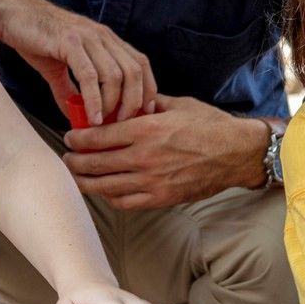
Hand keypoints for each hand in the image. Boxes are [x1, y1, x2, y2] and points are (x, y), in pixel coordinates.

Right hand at [0, 0, 156, 124]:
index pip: (140, 63)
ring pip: (115, 75)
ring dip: (114, 104)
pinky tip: (92, 117)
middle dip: (134, 102)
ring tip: (106, 125)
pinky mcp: (69, 42)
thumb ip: (71, 91)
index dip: (147, 89)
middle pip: (134, 72)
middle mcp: (102, 36)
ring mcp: (87, 37)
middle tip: (123, 125)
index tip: (143, 114)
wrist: (10, 13)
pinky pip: (89, 75)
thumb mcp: (58, 68)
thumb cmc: (36, 37)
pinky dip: (94, 99)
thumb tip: (78, 119)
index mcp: (105, 39)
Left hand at [62, 96, 267, 210]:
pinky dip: (110, 197)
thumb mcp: (178, 104)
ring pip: (105, 186)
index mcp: (146, 129)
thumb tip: (127, 101)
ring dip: (86, 182)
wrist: (237, 153)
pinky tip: (105, 191)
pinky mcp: (162, 198)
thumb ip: (148, 104)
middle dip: (75, 161)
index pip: (99, 136)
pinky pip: (126, 202)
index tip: (70, 136)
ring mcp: (152, 181)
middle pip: (95, 163)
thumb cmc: (210, 126)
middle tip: (67, 158)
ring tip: (78, 176)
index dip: (78, 138)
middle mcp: (145, 156)